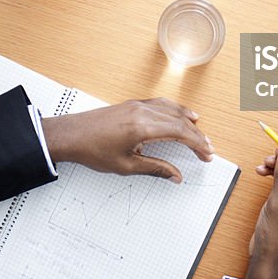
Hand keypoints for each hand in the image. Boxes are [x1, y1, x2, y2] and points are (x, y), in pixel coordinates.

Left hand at [41, 98, 213, 182]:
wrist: (70, 135)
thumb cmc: (92, 150)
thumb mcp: (126, 166)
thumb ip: (155, 169)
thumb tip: (175, 175)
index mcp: (143, 126)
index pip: (180, 132)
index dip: (197, 144)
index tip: (206, 154)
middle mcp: (142, 111)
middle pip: (179, 120)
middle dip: (196, 134)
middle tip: (207, 148)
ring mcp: (136, 105)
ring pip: (171, 109)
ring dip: (187, 120)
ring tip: (199, 129)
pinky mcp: (131, 104)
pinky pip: (159, 103)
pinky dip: (173, 109)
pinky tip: (178, 113)